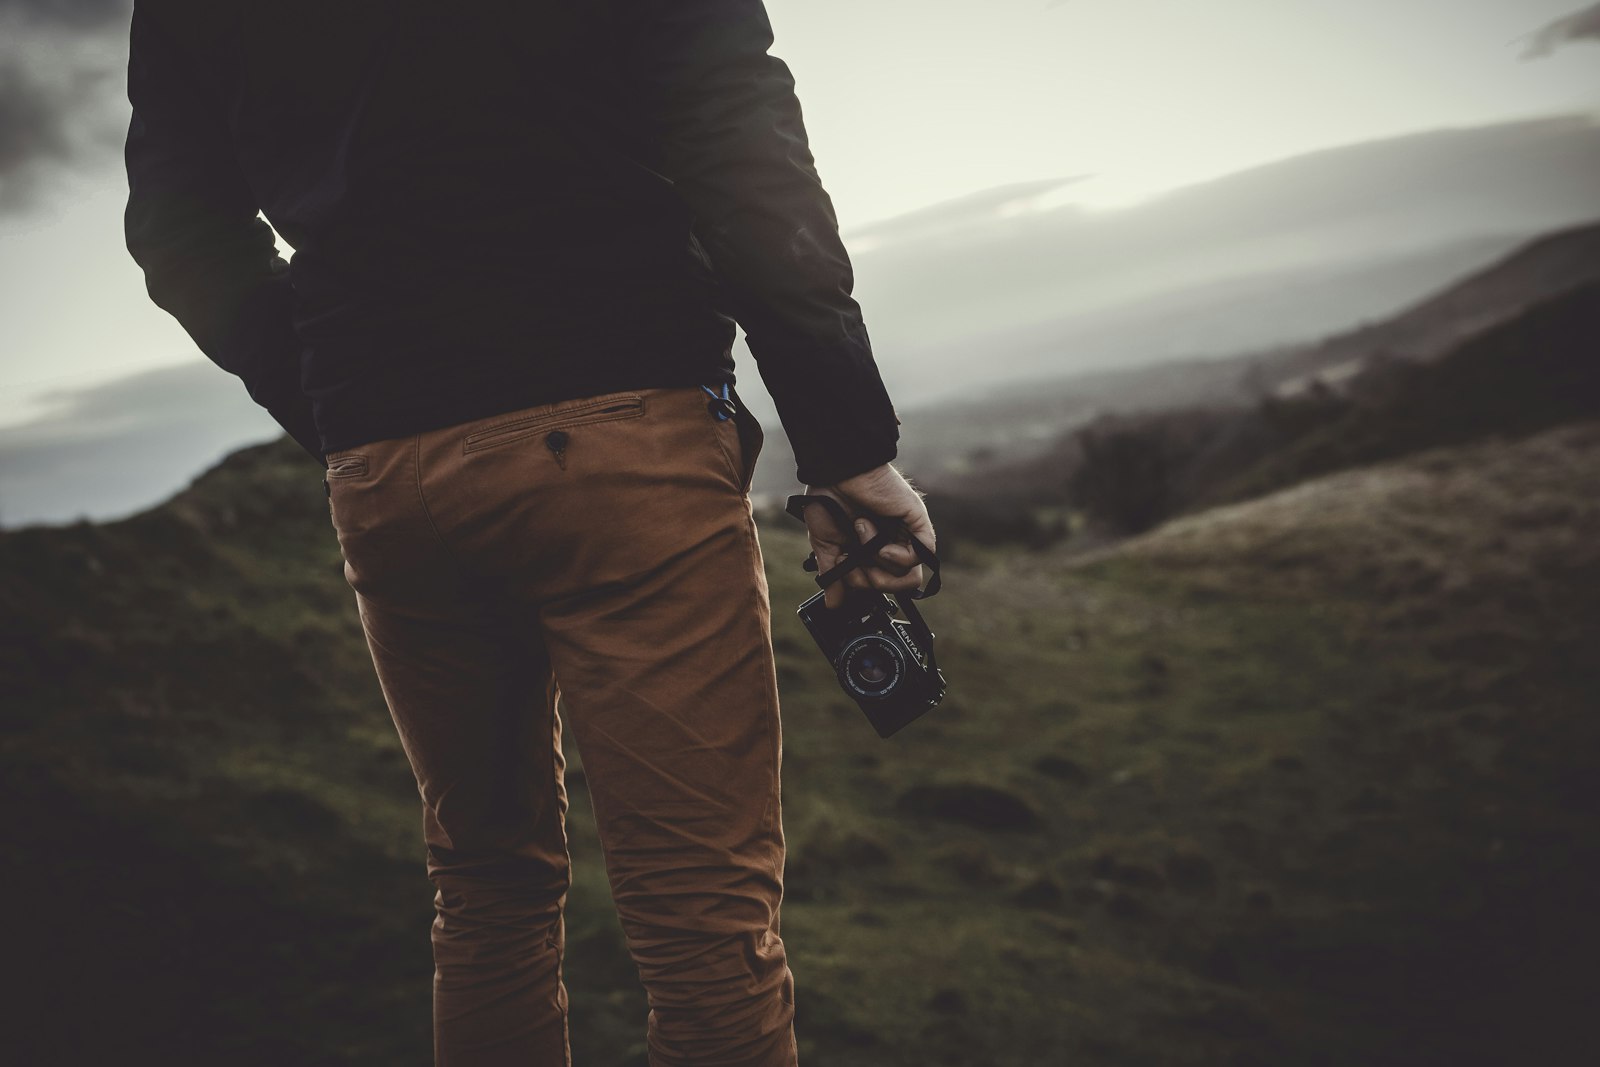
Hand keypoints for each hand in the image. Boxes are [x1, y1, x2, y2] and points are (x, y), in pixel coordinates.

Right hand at [802, 462, 935, 609]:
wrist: (836, 470)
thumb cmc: (828, 498)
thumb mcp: (826, 543)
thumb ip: (833, 575)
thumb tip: (832, 605)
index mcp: (871, 551)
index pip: (877, 586)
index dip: (859, 586)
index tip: (841, 570)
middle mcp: (891, 546)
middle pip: (893, 587)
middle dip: (867, 580)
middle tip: (849, 557)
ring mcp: (906, 536)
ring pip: (908, 578)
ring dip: (878, 562)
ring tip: (862, 532)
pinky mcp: (917, 524)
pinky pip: (918, 557)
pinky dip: (894, 554)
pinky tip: (875, 535)